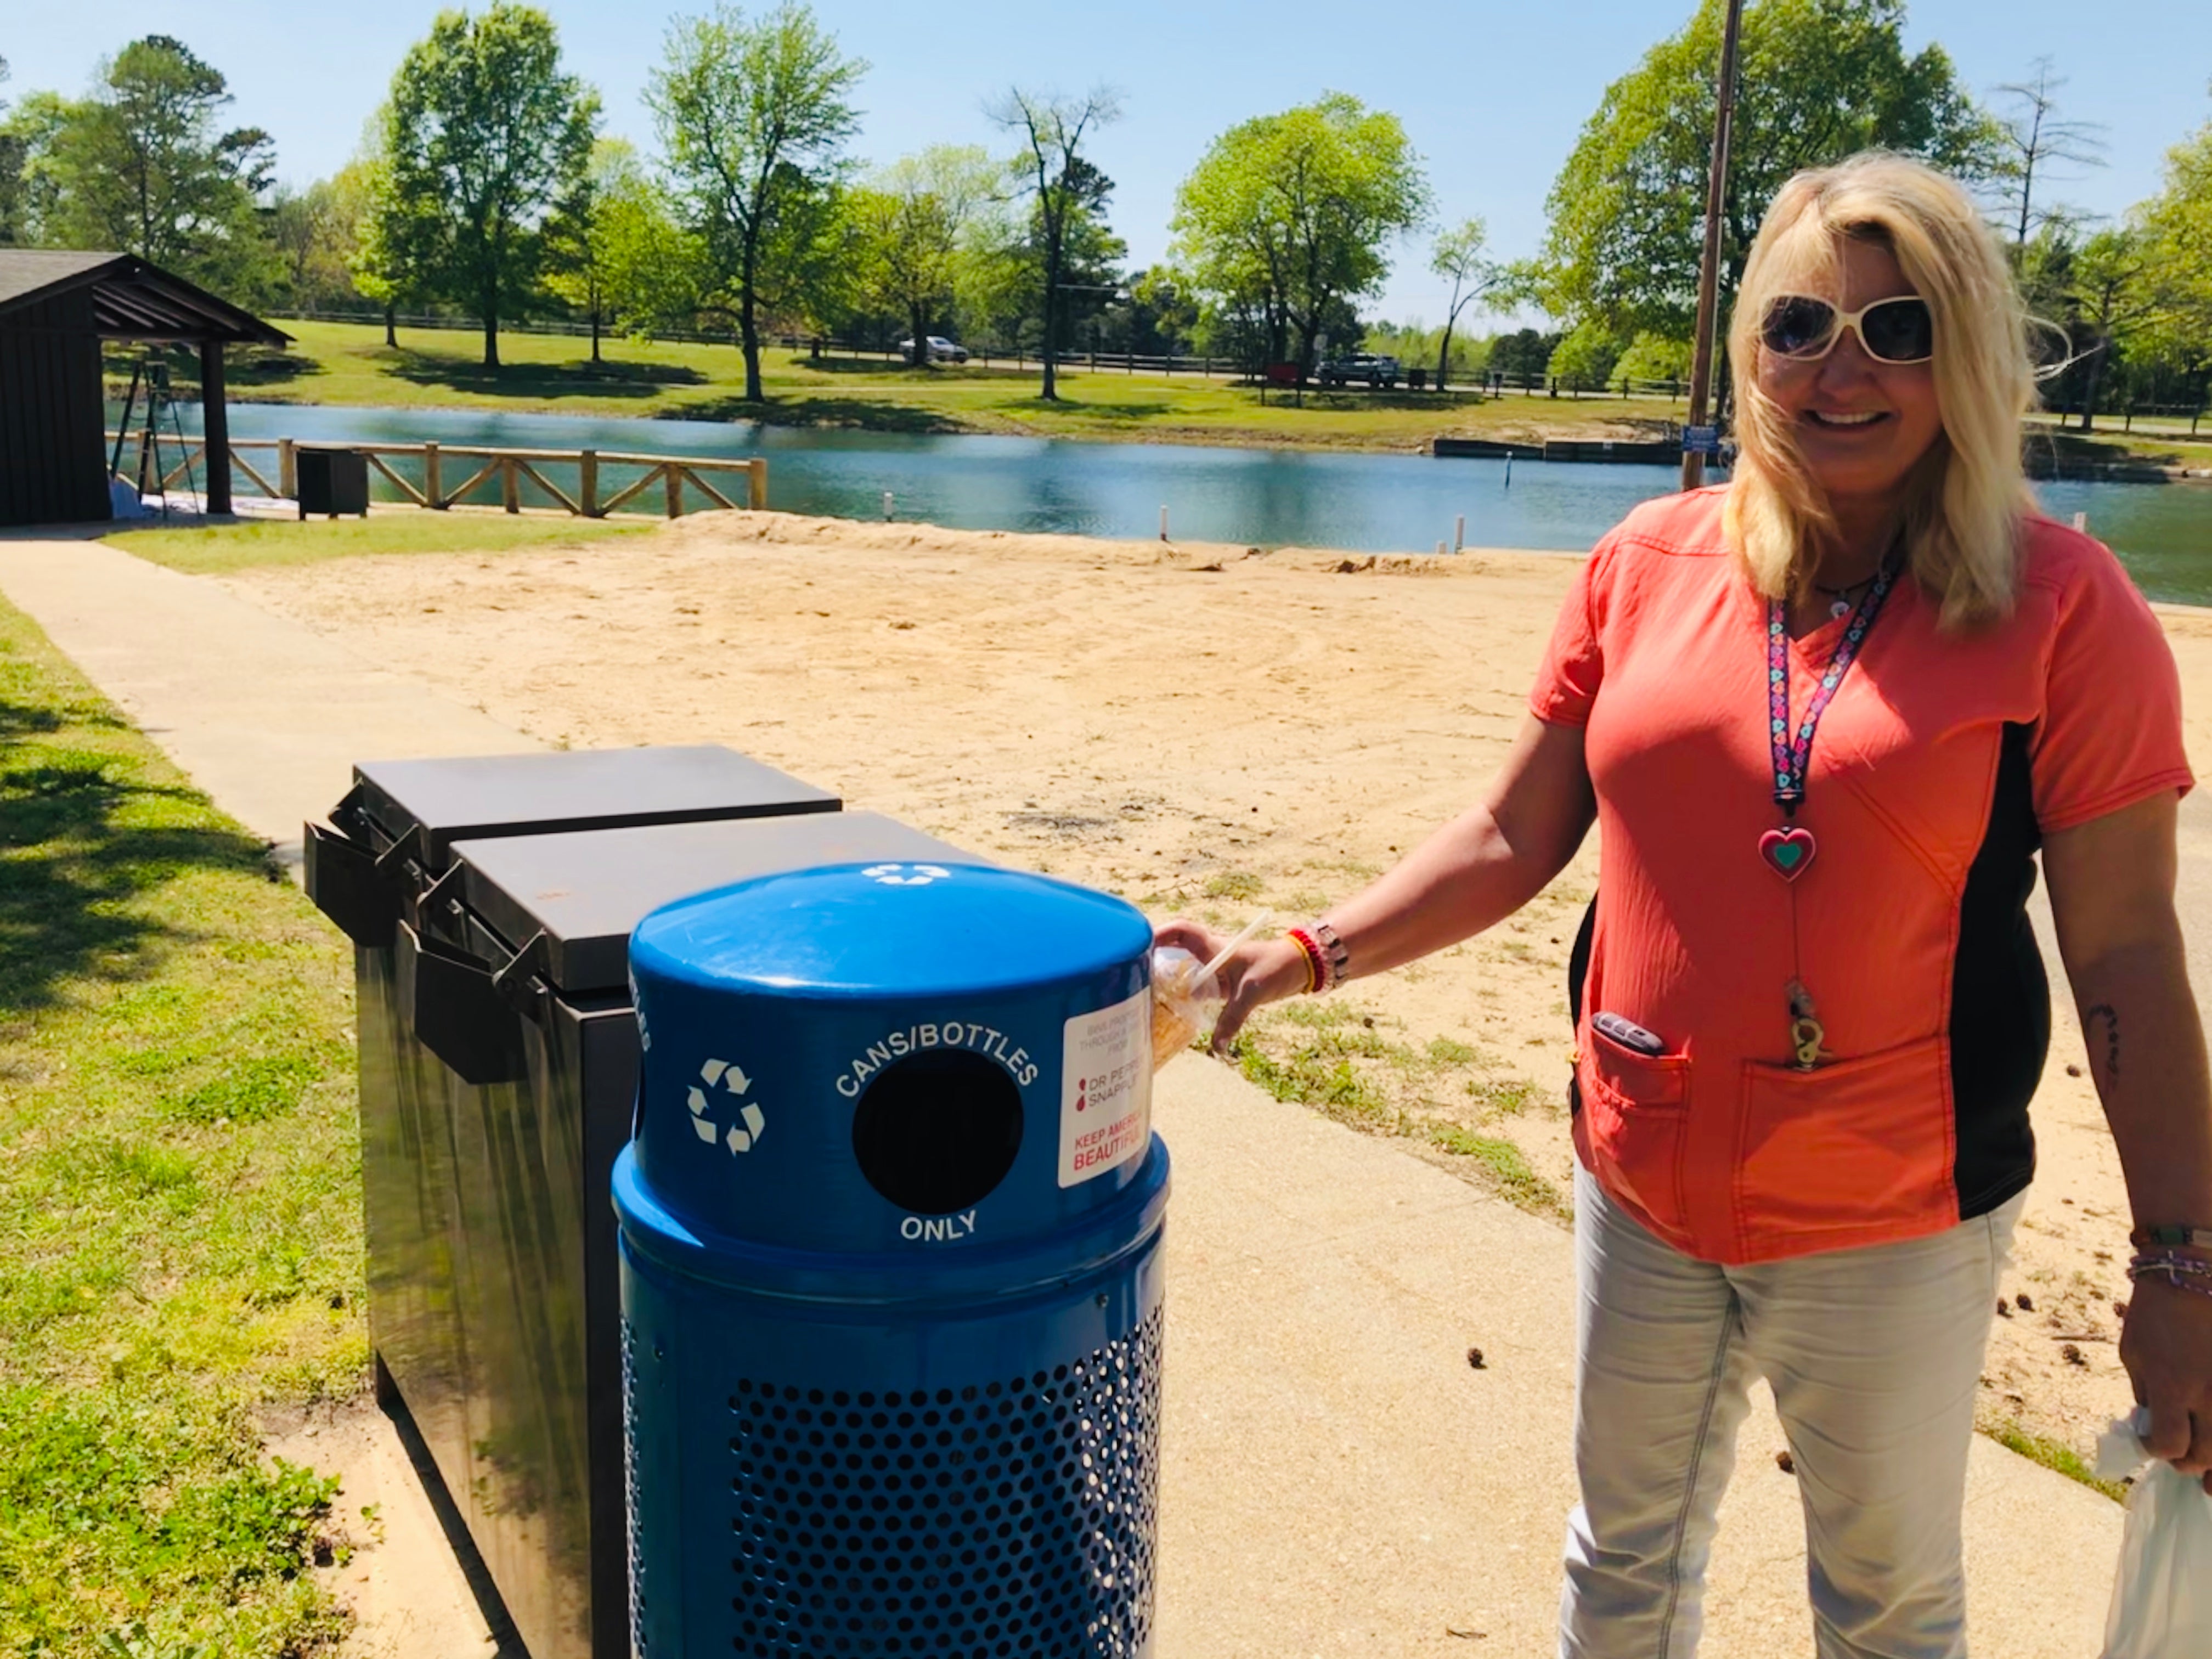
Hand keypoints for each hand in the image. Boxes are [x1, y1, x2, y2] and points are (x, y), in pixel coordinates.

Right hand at [1152, 918, 1309, 1053]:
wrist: (1300, 967)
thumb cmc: (1275, 969)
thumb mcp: (1251, 993)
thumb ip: (1232, 1020)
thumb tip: (1218, 1048)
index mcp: (1213, 946)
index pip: (1180, 931)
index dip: (1158, 934)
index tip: (1138, 948)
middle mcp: (1210, 954)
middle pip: (1173, 949)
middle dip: (1153, 960)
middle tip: (1133, 979)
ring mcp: (1214, 968)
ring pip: (1182, 969)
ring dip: (1165, 979)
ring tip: (1144, 996)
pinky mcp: (1221, 982)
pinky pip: (1195, 985)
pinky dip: (1183, 994)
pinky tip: (1173, 1010)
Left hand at [2119, 1275, 2211, 1492]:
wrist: (2191, 1278)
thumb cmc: (2153, 1314)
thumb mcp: (2133, 1354)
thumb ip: (2144, 1394)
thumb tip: (2154, 1423)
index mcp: (2171, 1387)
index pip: (2170, 1444)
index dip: (2157, 1450)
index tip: (2151, 1441)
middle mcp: (2208, 1395)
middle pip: (2205, 1455)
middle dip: (2188, 1462)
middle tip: (2179, 1456)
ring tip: (2206, 1462)